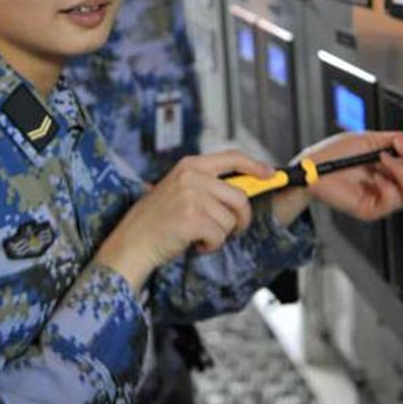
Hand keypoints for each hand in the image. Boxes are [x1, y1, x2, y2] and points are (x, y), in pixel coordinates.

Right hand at [95, 151, 273, 290]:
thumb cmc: (156, 220)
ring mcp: (192, 196)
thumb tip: (243, 190)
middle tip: (229, 230)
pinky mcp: (192, 218)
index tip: (270, 174)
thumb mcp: (179, 189)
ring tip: (197, 235)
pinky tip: (193, 243)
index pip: (232, 157)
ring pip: (231, 220)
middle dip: (240, 219)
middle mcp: (192, 176)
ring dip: (219, 235)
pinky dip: (210, 246)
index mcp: (190, 165)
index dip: (255, 165)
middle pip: (240, 197)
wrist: (132, 242)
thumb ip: (207, 185)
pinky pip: (220, 236)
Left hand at [301, 131, 402, 220]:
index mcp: (391, 167)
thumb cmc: (334, 153)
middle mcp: (390, 183)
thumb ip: (394, 139)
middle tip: (400, 146)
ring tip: (383, 157)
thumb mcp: (367, 140)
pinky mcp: (371, 210)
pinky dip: (389, 186)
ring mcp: (381, 198)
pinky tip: (375, 176)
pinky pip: (393, 202)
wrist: (311, 166)